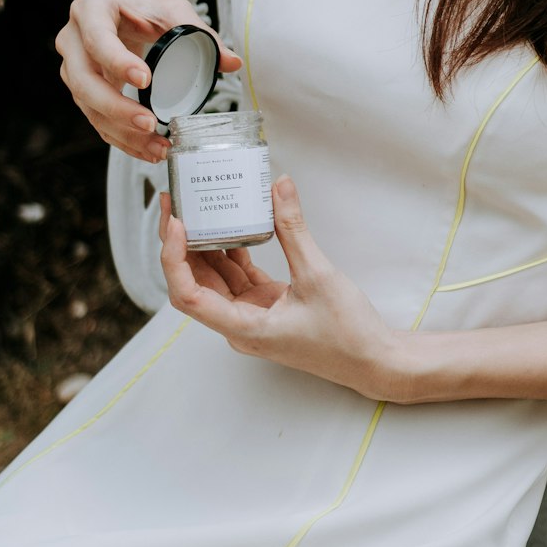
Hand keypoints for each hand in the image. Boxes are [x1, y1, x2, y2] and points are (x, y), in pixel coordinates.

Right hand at [55, 0, 240, 161]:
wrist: (120, 3)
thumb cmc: (143, 3)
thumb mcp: (172, 8)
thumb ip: (200, 31)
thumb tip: (232, 62)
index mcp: (91, 11)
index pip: (98, 39)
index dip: (118, 62)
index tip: (145, 79)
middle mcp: (73, 41)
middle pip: (84, 81)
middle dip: (116, 108)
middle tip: (149, 123)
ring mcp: (74, 69)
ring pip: (89, 107)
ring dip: (121, 131)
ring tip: (156, 146)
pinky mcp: (84, 91)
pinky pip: (97, 120)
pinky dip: (121, 139)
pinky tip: (147, 150)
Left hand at [159, 176, 399, 399]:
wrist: (373, 359)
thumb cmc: (347, 333)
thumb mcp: (318, 275)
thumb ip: (293, 229)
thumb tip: (280, 187)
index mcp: (243, 328)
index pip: (188, 295)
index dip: (174, 258)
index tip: (177, 222)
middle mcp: (239, 324)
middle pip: (194, 282)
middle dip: (180, 243)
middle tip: (176, 201)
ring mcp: (251, 315)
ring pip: (215, 278)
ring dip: (204, 244)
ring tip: (197, 207)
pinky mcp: (266, 307)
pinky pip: (239, 276)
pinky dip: (233, 251)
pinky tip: (233, 224)